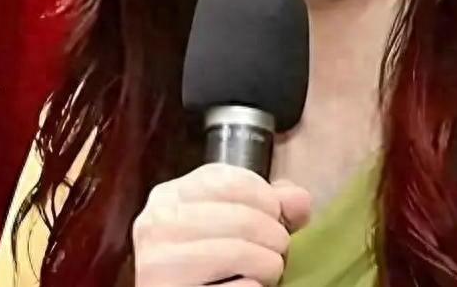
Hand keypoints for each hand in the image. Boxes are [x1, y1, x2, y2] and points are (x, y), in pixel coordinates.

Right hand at [131, 163, 312, 286]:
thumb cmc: (203, 263)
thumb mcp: (229, 223)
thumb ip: (266, 205)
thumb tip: (299, 200)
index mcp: (170, 196)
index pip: (232, 180)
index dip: (268, 200)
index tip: (274, 217)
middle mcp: (156, 224)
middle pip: (242, 218)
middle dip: (274, 238)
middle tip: (274, 253)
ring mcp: (158, 264)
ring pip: (239, 253)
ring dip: (268, 266)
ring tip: (263, 273)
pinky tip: (245, 286)